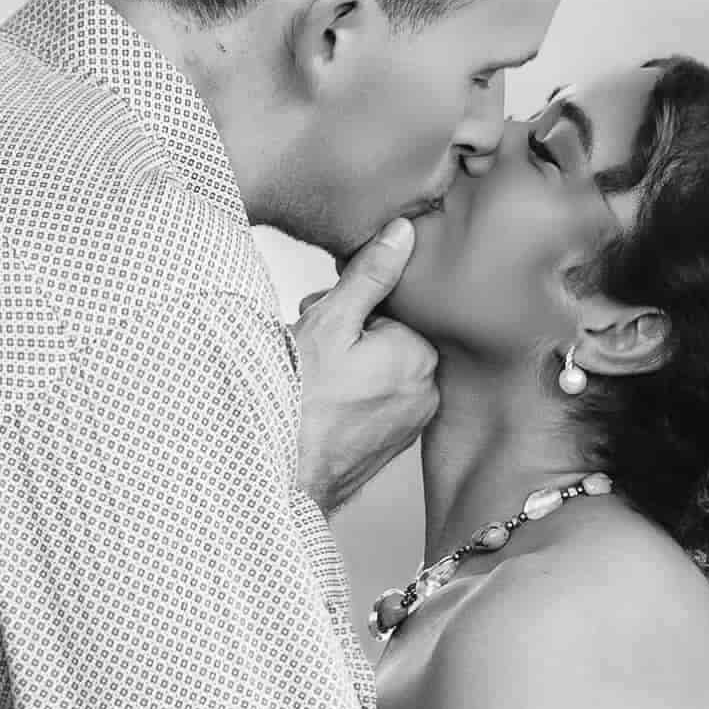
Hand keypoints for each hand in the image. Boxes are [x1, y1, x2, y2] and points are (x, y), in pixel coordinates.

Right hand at [294, 219, 437, 514]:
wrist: (281, 476)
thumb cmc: (298, 404)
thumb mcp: (331, 321)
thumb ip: (371, 273)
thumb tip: (404, 232)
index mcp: (421, 355)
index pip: (392, 306)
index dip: (351, 306)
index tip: (323, 316)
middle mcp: (426, 390)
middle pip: (389, 336)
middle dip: (351, 334)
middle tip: (312, 348)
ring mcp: (411, 421)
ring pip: (381, 368)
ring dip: (349, 363)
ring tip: (314, 377)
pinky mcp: (393, 444)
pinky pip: (376, 401)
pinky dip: (351, 395)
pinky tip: (322, 403)